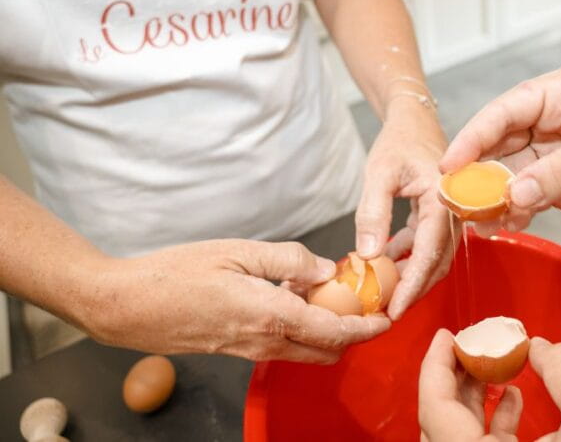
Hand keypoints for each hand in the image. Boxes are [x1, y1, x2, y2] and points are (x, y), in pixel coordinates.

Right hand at [84, 240, 390, 362]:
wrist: (127, 306)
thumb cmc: (177, 272)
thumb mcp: (237, 253)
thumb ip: (288, 260)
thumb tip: (327, 269)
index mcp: (271, 316)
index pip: (336, 331)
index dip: (369, 327)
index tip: (389, 315)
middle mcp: (266, 341)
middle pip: (328, 350)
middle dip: (355, 333)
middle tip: (367, 304)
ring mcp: (250, 350)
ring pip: (307, 351)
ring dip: (329, 331)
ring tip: (334, 296)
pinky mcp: (237, 350)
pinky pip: (283, 346)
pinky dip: (302, 330)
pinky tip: (295, 298)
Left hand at [356, 98, 454, 319]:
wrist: (414, 121)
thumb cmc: (398, 142)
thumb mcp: (379, 174)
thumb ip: (373, 213)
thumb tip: (368, 257)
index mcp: (445, 201)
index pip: (429, 254)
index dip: (412, 286)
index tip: (394, 311)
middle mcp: (454, 212)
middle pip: (436, 263)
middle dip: (412, 290)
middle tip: (384, 312)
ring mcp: (450, 216)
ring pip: (433, 259)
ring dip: (410, 278)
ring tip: (382, 293)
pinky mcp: (440, 217)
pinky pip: (428, 246)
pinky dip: (409, 260)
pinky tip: (386, 264)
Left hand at [417, 329, 560, 441]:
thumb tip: (542, 348)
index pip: (435, 413)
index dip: (435, 367)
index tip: (447, 334)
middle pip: (442, 426)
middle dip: (455, 380)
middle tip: (471, 343)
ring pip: (461, 441)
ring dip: (473, 400)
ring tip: (493, 362)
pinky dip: (493, 425)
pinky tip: (515, 397)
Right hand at [440, 68, 560, 233]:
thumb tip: (514, 192)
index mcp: (558, 95)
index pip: (503, 112)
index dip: (473, 137)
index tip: (450, 165)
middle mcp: (547, 123)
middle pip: (496, 145)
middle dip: (476, 172)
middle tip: (454, 199)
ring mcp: (550, 157)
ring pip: (505, 175)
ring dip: (490, 197)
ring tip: (477, 220)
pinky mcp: (557, 187)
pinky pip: (522, 198)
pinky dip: (510, 212)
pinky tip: (504, 225)